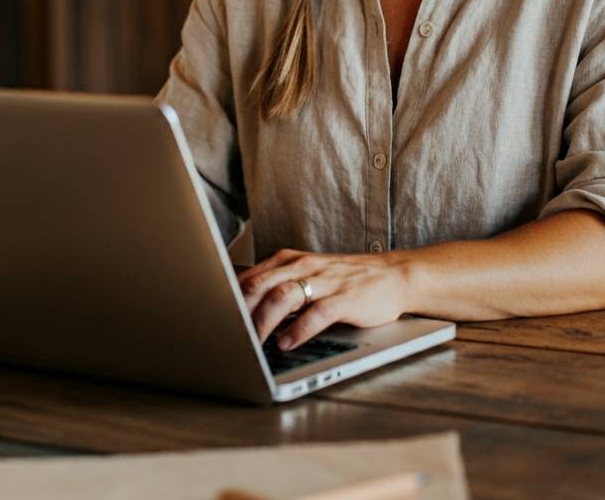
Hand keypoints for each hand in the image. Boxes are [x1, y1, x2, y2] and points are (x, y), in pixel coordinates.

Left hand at [236, 248, 409, 349]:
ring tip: (252, 344)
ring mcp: (324, 281)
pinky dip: (298, 330)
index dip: (228, 300)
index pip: (250, 277)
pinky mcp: (344, 298)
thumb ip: (276, 286)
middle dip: (240, 312)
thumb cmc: (343, 279)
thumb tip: (239, 307)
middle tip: (225, 336)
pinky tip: (287, 344)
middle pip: (261, 285)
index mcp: (289, 260)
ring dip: (264, 322)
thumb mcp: (306, 275)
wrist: (391, 275)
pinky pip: (316, 314)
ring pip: (284, 297)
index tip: (213, 321)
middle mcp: (303, 267)